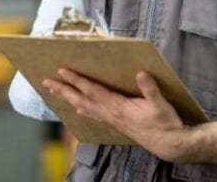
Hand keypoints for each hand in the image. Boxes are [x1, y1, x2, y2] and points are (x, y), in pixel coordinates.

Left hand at [43, 68, 188, 161]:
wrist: (169, 144)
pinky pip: (92, 114)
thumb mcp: (161, 105)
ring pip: (84, 107)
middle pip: (81, 100)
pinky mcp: (115, 123)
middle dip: (63, 90)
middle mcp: (110, 114)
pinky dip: (82, 109)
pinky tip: (76, 108)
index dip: (77, 80)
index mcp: (118, 107)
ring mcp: (111, 120)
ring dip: (68, 98)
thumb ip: (150, 89)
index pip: (92, 91)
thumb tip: (141, 73)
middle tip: (46, 82)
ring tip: (54, 91)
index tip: (63, 71)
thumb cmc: (165, 124)